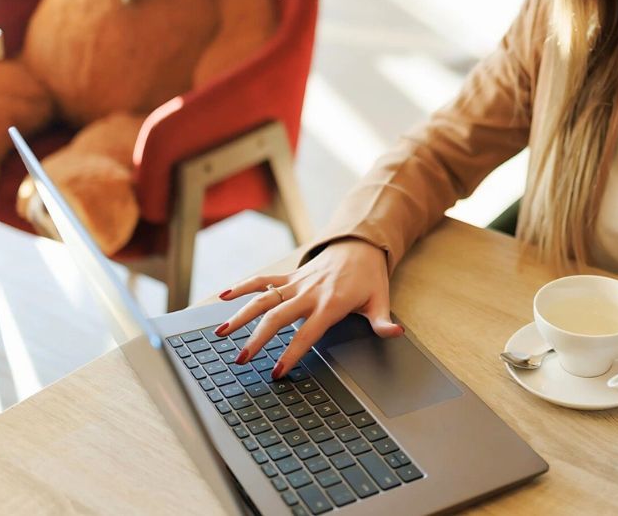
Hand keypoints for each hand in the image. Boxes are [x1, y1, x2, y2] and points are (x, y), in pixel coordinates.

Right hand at [212, 238, 402, 377]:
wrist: (360, 244)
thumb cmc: (369, 276)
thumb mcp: (380, 300)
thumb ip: (383, 321)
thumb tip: (396, 334)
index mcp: (330, 303)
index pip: (307, 333)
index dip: (292, 353)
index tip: (277, 371)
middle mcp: (308, 292)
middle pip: (277, 317)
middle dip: (257, 340)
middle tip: (241, 360)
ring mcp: (296, 282)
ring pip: (263, 299)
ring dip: (241, 315)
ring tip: (221, 334)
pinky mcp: (290, 275)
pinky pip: (263, 280)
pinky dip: (243, 286)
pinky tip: (223, 297)